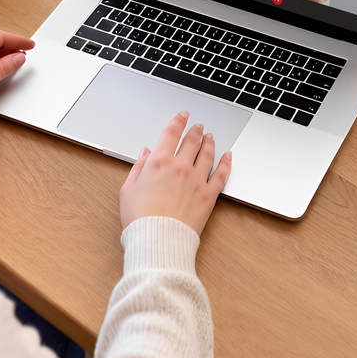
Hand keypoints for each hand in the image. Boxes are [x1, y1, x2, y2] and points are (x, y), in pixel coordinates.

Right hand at [120, 112, 232, 234]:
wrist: (158, 240)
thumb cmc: (140, 220)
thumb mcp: (128, 190)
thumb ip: (138, 168)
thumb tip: (145, 154)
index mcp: (159, 162)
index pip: (171, 133)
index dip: (178, 121)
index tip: (183, 116)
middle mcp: (180, 167)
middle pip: (192, 141)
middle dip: (195, 131)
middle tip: (198, 126)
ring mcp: (197, 180)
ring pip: (208, 154)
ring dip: (210, 142)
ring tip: (210, 137)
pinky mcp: (209, 196)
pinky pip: (222, 174)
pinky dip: (227, 162)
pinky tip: (228, 156)